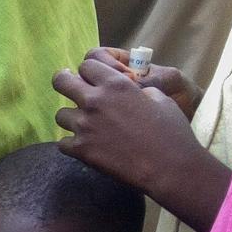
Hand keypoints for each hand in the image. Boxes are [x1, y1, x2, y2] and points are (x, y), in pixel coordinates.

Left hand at [53, 51, 202, 194]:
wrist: (169, 167)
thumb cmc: (171, 131)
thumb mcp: (160, 99)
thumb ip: (138, 90)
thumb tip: (130, 90)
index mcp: (116, 84)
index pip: (86, 65)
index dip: (89, 71)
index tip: (91, 79)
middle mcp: (95, 101)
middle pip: (61, 81)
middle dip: (64, 82)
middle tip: (71, 90)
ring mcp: (84, 125)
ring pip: (61, 115)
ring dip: (71, 118)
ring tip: (86, 125)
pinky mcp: (80, 149)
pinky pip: (62, 143)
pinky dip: (71, 144)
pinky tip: (85, 146)